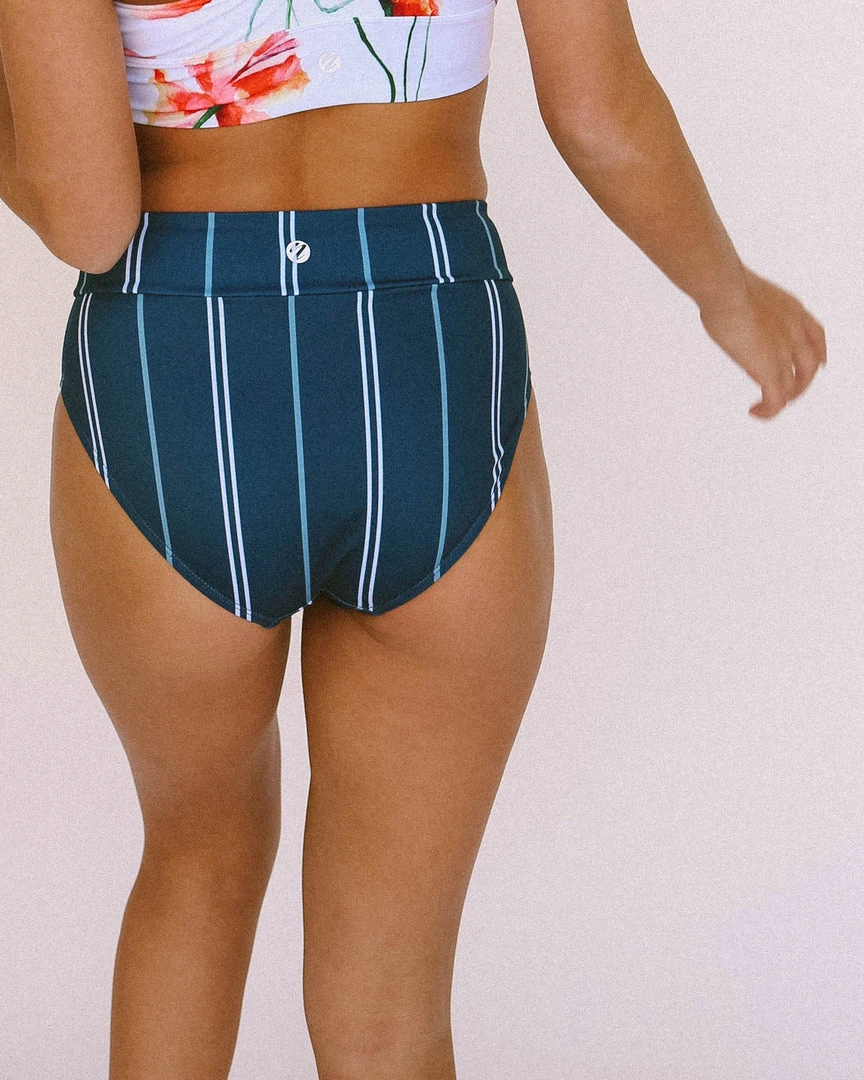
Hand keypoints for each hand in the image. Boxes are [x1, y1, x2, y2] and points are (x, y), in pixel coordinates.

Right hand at [699, 266, 826, 419]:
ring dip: (778, 400)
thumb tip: (729, 312)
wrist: (725, 287)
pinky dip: (768, 411)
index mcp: (793, 310)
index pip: (817, 337)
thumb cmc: (723, 283)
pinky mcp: (768, 368)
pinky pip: (776, 401)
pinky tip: (754, 412)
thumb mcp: (745, 291)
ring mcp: (784, 351)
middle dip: (799, 384)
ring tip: (761, 407)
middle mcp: (795, 331)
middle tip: (781, 393)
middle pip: (810, 368)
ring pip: (793, 388)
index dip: (818, 355)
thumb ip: (746, 305)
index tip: (818, 365)